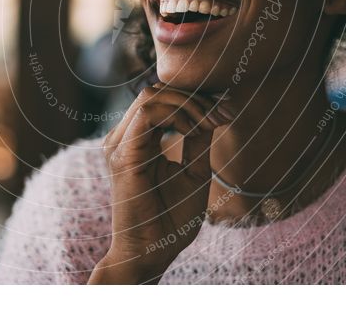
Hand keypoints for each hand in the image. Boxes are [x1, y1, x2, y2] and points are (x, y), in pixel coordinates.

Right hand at [90, 83, 232, 283]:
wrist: (152, 253)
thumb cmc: (171, 219)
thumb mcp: (194, 171)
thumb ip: (198, 140)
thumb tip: (214, 111)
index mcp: (136, 140)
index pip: (161, 99)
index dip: (195, 97)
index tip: (226, 109)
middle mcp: (122, 138)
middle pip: (156, 91)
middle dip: (195, 97)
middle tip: (223, 113)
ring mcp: (118, 144)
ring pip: (151, 96)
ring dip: (189, 104)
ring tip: (212, 122)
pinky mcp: (123, 155)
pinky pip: (148, 114)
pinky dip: (178, 115)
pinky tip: (195, 130)